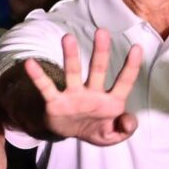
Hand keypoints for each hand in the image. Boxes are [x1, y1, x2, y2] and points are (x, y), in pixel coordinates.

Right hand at [21, 32, 145, 145]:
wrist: (68, 134)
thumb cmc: (94, 129)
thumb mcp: (112, 136)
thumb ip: (124, 129)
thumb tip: (130, 120)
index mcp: (111, 101)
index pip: (124, 81)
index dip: (131, 66)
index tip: (137, 47)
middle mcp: (92, 93)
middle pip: (98, 69)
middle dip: (101, 51)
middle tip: (102, 32)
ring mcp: (73, 95)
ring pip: (73, 72)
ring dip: (71, 56)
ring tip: (68, 38)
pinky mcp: (56, 102)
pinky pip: (46, 88)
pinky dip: (38, 77)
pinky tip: (30, 64)